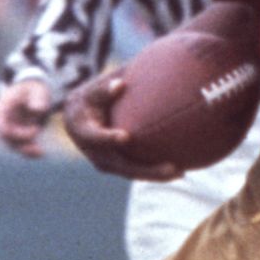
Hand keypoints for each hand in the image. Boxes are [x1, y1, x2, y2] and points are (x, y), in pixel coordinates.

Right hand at [0, 77, 52, 156]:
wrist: (33, 90)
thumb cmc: (33, 88)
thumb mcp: (37, 90)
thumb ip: (37, 98)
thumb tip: (37, 110)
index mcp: (2, 109)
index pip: (2, 126)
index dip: (16, 133)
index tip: (36, 129)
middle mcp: (3, 121)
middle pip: (7, 138)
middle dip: (22, 143)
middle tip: (43, 143)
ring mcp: (10, 128)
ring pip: (13, 145)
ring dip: (25, 150)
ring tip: (40, 153)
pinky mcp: (19, 134)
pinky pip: (21, 146)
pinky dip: (29, 151)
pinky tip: (41, 154)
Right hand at [60, 71, 180, 181]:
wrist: (78, 120)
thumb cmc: (91, 100)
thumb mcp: (92, 92)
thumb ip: (104, 90)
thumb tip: (120, 84)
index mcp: (84, 133)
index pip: (96, 137)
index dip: (108, 138)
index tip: (125, 137)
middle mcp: (94, 153)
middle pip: (120, 165)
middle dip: (145, 169)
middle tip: (171, 167)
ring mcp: (106, 163)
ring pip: (131, 173)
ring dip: (155, 175)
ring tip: (180, 173)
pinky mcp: (116, 167)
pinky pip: (136, 171)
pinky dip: (155, 173)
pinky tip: (180, 170)